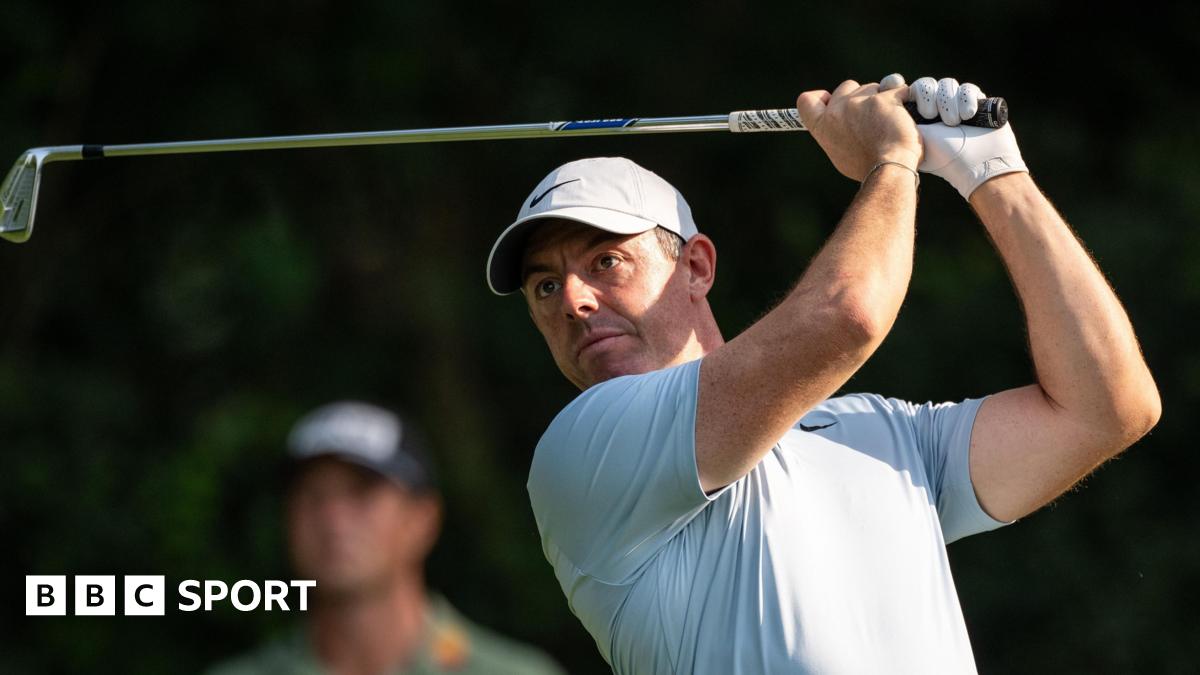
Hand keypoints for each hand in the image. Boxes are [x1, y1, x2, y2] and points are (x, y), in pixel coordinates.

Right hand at [796, 79, 920, 181]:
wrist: (888, 168)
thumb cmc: (867, 166)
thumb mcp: (841, 153)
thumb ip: (838, 132)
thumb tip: (847, 123)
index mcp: (823, 126)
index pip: (806, 100)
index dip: (820, 97)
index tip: (830, 101)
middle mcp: (837, 111)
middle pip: (846, 87)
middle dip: (860, 95)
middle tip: (872, 116)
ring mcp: (860, 102)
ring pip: (874, 87)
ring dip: (883, 99)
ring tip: (891, 122)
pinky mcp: (884, 98)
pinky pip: (897, 89)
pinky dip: (904, 100)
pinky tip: (905, 116)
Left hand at [907, 76, 1028, 198]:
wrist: (973, 164)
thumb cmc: (941, 156)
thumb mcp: (914, 137)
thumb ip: (898, 119)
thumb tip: (884, 100)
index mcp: (919, 114)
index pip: (912, 90)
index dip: (913, 90)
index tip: (909, 95)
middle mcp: (936, 107)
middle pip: (927, 84)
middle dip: (928, 97)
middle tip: (930, 115)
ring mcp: (956, 104)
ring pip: (947, 84)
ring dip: (948, 102)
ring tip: (952, 122)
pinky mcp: (976, 102)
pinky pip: (968, 89)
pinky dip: (966, 99)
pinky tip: (967, 115)